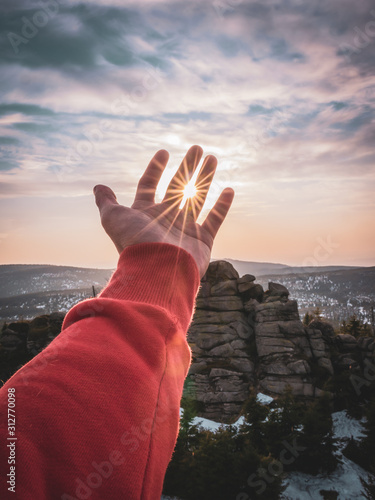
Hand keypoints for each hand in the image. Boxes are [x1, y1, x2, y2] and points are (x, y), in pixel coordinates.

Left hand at [93, 145, 233, 277]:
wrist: (157, 270)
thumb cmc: (134, 243)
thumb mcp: (113, 218)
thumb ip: (106, 202)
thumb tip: (98, 187)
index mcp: (145, 213)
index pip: (149, 185)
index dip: (155, 169)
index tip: (164, 152)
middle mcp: (165, 219)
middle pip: (177, 187)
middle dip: (187, 167)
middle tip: (197, 148)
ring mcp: (185, 229)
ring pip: (197, 197)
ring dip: (205, 178)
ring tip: (212, 158)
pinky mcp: (202, 240)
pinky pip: (215, 219)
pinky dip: (222, 206)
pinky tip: (229, 189)